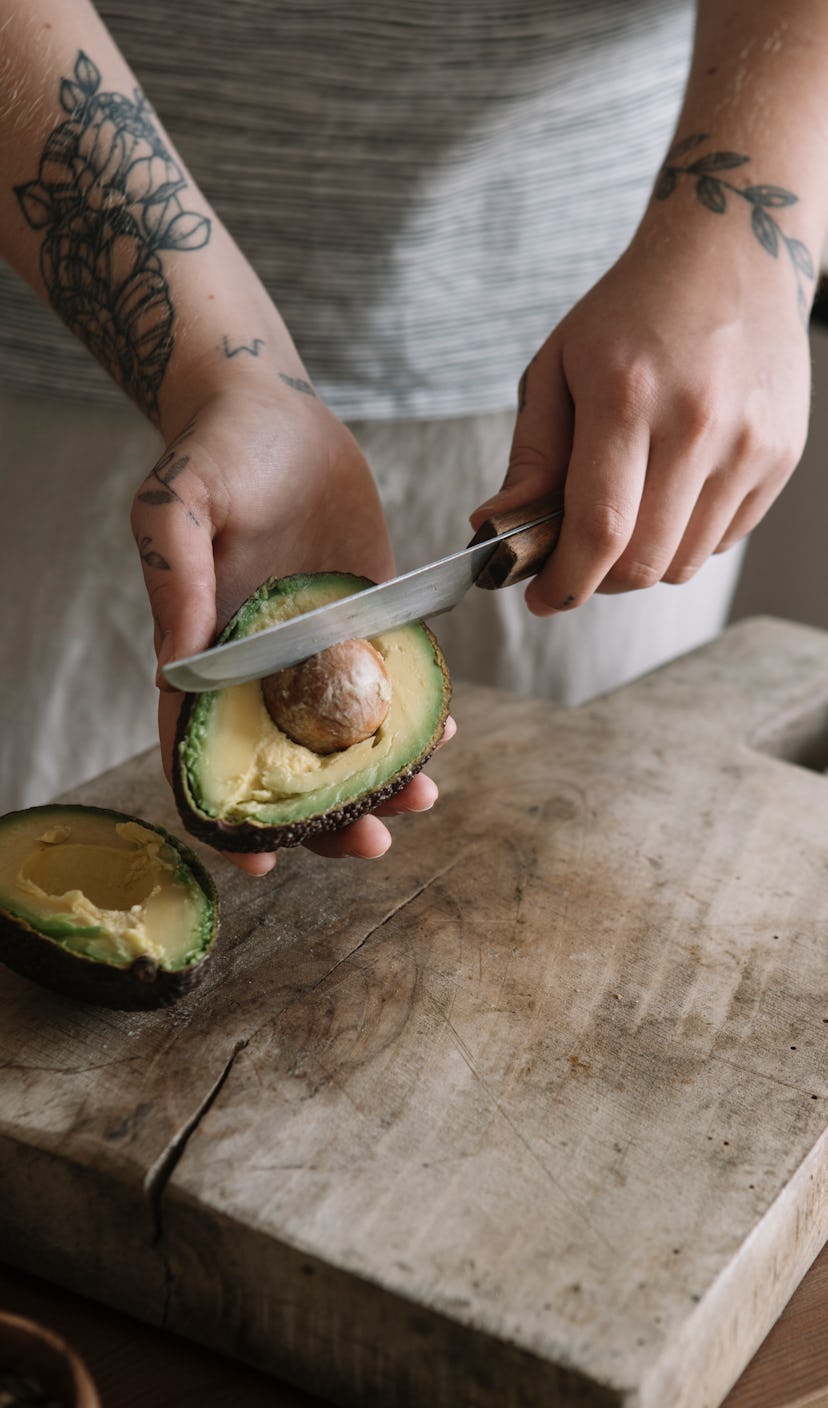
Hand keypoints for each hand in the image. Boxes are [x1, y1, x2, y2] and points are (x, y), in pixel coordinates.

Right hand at [131, 373, 452, 875]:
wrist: (272, 406)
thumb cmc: (212, 450)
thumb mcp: (177, 503)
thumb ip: (175, 576)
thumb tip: (177, 663)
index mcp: (202, 655)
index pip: (204, 755)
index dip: (227, 816)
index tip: (261, 861)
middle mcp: (258, 668)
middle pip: (288, 768)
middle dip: (325, 818)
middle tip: (371, 841)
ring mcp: (314, 652)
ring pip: (344, 740)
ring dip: (379, 780)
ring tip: (422, 796)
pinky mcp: (363, 624)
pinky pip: (388, 686)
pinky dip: (412, 718)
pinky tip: (441, 732)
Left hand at [471, 208, 811, 613]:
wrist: (733, 252)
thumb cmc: (631, 313)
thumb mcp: (558, 367)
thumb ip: (531, 456)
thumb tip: (497, 528)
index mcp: (627, 395)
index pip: (599, 530)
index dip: (565, 582)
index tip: (539, 598)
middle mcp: (698, 422)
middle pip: (644, 562)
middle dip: (597, 582)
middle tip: (573, 564)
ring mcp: (750, 442)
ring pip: (684, 562)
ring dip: (642, 563)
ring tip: (622, 518)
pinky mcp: (782, 455)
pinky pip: (723, 539)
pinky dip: (685, 538)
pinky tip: (669, 493)